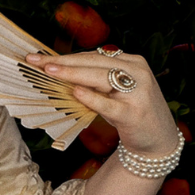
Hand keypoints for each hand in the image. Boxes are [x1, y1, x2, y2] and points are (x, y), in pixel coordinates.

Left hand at [26, 49, 176, 155]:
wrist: (158, 138)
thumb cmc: (129, 110)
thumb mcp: (113, 89)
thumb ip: (92, 78)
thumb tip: (55, 68)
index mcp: (131, 62)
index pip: (92, 56)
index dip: (65, 56)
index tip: (38, 57)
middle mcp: (137, 72)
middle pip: (94, 63)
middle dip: (62, 62)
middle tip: (35, 61)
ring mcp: (138, 93)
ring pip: (101, 78)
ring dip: (73, 74)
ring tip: (49, 72)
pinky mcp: (135, 114)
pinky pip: (110, 105)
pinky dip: (93, 98)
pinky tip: (76, 93)